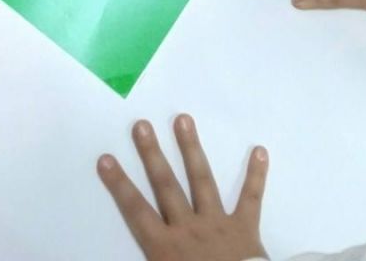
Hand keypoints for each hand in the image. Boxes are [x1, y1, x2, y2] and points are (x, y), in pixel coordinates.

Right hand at [98, 115, 268, 260]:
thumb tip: (113, 260)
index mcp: (165, 248)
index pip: (136, 211)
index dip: (119, 185)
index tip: (105, 158)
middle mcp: (188, 228)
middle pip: (166, 186)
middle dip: (152, 155)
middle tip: (142, 125)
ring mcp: (217, 224)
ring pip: (202, 181)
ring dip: (191, 149)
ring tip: (183, 119)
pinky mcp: (245, 228)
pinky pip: (251, 198)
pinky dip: (256, 175)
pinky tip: (260, 150)